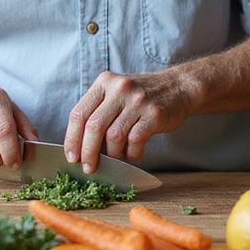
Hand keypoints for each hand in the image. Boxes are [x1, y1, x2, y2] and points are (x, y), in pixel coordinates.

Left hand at [63, 70, 192, 171]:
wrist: (178, 87)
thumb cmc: (140, 97)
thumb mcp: (115, 94)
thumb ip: (98, 113)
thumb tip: (79, 147)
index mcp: (104, 82)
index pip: (79, 113)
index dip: (72, 138)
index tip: (71, 157)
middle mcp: (119, 88)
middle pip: (94, 126)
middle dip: (88, 152)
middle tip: (89, 167)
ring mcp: (138, 100)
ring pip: (114, 136)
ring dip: (113, 153)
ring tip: (118, 155)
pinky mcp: (154, 114)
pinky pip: (135, 140)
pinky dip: (132, 153)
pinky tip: (134, 152)